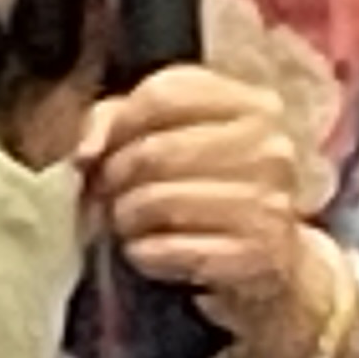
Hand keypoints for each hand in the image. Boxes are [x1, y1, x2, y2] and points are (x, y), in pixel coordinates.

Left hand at [76, 63, 333, 357]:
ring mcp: (270, 204)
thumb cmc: (209, 190)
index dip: (118, 124)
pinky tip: (149, 252)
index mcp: (255, 105)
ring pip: (157, 201)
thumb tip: (87, 150)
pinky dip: (144, 253)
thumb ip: (117, 119)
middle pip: (155, 150)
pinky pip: (169, 249)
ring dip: (125, 218)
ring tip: (129, 224)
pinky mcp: (257, 256)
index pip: (164, 94)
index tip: (104, 149)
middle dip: (115, 177)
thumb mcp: (171, 135)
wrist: (270, 263)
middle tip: (108, 195)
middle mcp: (271, 149)